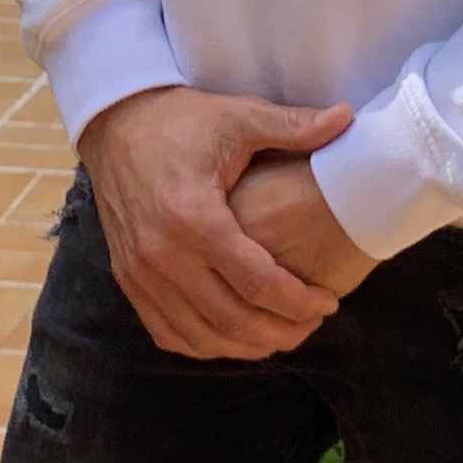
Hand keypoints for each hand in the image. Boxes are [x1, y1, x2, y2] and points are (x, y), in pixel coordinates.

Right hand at [80, 86, 354, 360]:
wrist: (115, 124)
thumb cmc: (180, 121)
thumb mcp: (238, 116)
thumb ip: (293, 125)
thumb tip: (347, 119)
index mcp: (193, 217)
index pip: (257, 282)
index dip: (299, 301)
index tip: (329, 302)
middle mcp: (162, 254)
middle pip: (231, 319)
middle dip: (280, 332)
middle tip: (312, 325)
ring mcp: (139, 272)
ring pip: (200, 335)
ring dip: (245, 346)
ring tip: (282, 335)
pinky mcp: (127, 279)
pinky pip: (167, 332)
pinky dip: (205, 344)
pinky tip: (234, 337)